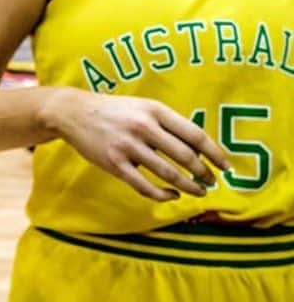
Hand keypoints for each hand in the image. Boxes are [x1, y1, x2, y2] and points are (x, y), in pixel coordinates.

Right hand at [44, 88, 230, 201]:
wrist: (74, 112)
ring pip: (169, 174)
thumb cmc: (114, 110)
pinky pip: (145, 186)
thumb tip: (199, 147)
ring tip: (198, 191)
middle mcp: (143, 127)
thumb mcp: (142, 106)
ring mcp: (128, 146)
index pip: (194, 134)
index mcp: (154, 110)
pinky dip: (164, 194)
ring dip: (189, 186)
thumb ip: (167, 123)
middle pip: (185, 156)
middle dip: (204, 173)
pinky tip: (172, 194)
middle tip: (211, 182)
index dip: (215, 153)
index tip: (226, 167)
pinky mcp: (115, 164)